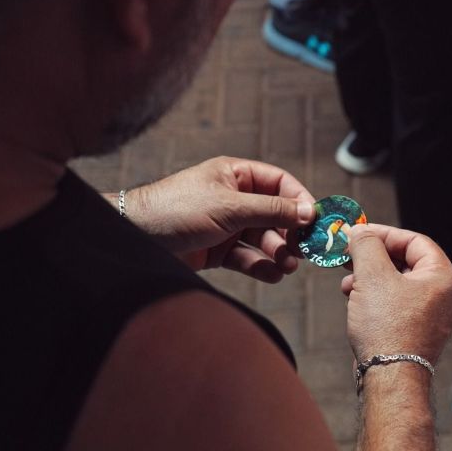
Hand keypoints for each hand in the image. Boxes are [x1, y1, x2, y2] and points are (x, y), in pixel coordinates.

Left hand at [121, 157, 315, 282]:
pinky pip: (248, 258)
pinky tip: (272, 275)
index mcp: (235, 175)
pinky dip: (262, 267)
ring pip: (264, 239)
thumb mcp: (229, 207)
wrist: (135, 239)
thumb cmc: (176, 209)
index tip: (316, 221)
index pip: (279, 183)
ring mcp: (226, 226)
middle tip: (305, 250)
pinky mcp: (218, 251)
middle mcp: (234, 199)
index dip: (299, 201)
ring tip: (288, 266)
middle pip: (275, 215)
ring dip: (278, 252)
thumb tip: (309, 212)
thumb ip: (272, 209)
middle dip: (291, 233)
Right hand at [342, 224, 451, 364]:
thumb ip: (366, 245)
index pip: (414, 240)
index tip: (359, 234)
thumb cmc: (388, 328)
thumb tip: (360, 232)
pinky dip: (374, 297)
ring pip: (396, 283)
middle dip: (372, 258)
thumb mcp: (373, 275)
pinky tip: (354, 300)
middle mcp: (442, 294)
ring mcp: (430, 314)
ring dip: (369, 278)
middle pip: (405, 261)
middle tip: (349, 255)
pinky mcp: (415, 330)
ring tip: (348, 283)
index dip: (384, 234)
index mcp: (443, 276)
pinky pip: (394, 303)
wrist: (390, 377)